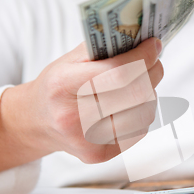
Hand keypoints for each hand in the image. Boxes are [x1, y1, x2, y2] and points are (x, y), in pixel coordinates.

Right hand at [0, 38, 163, 175]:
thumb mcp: (70, 60)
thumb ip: (103, 47)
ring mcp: (87, 140)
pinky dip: (142, 113)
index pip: (119, 73)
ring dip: (150, 94)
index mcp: (63, 85)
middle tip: (155, 63)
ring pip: (143, 113)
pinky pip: (139, 130)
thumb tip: (142, 38)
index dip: (144, 57)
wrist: (38, 122)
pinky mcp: (99, 155)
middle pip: (136, 93)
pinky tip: (130, 106)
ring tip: (141, 84)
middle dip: (153, 72)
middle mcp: (73, 116)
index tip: (155, 45)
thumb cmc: (59, 86)